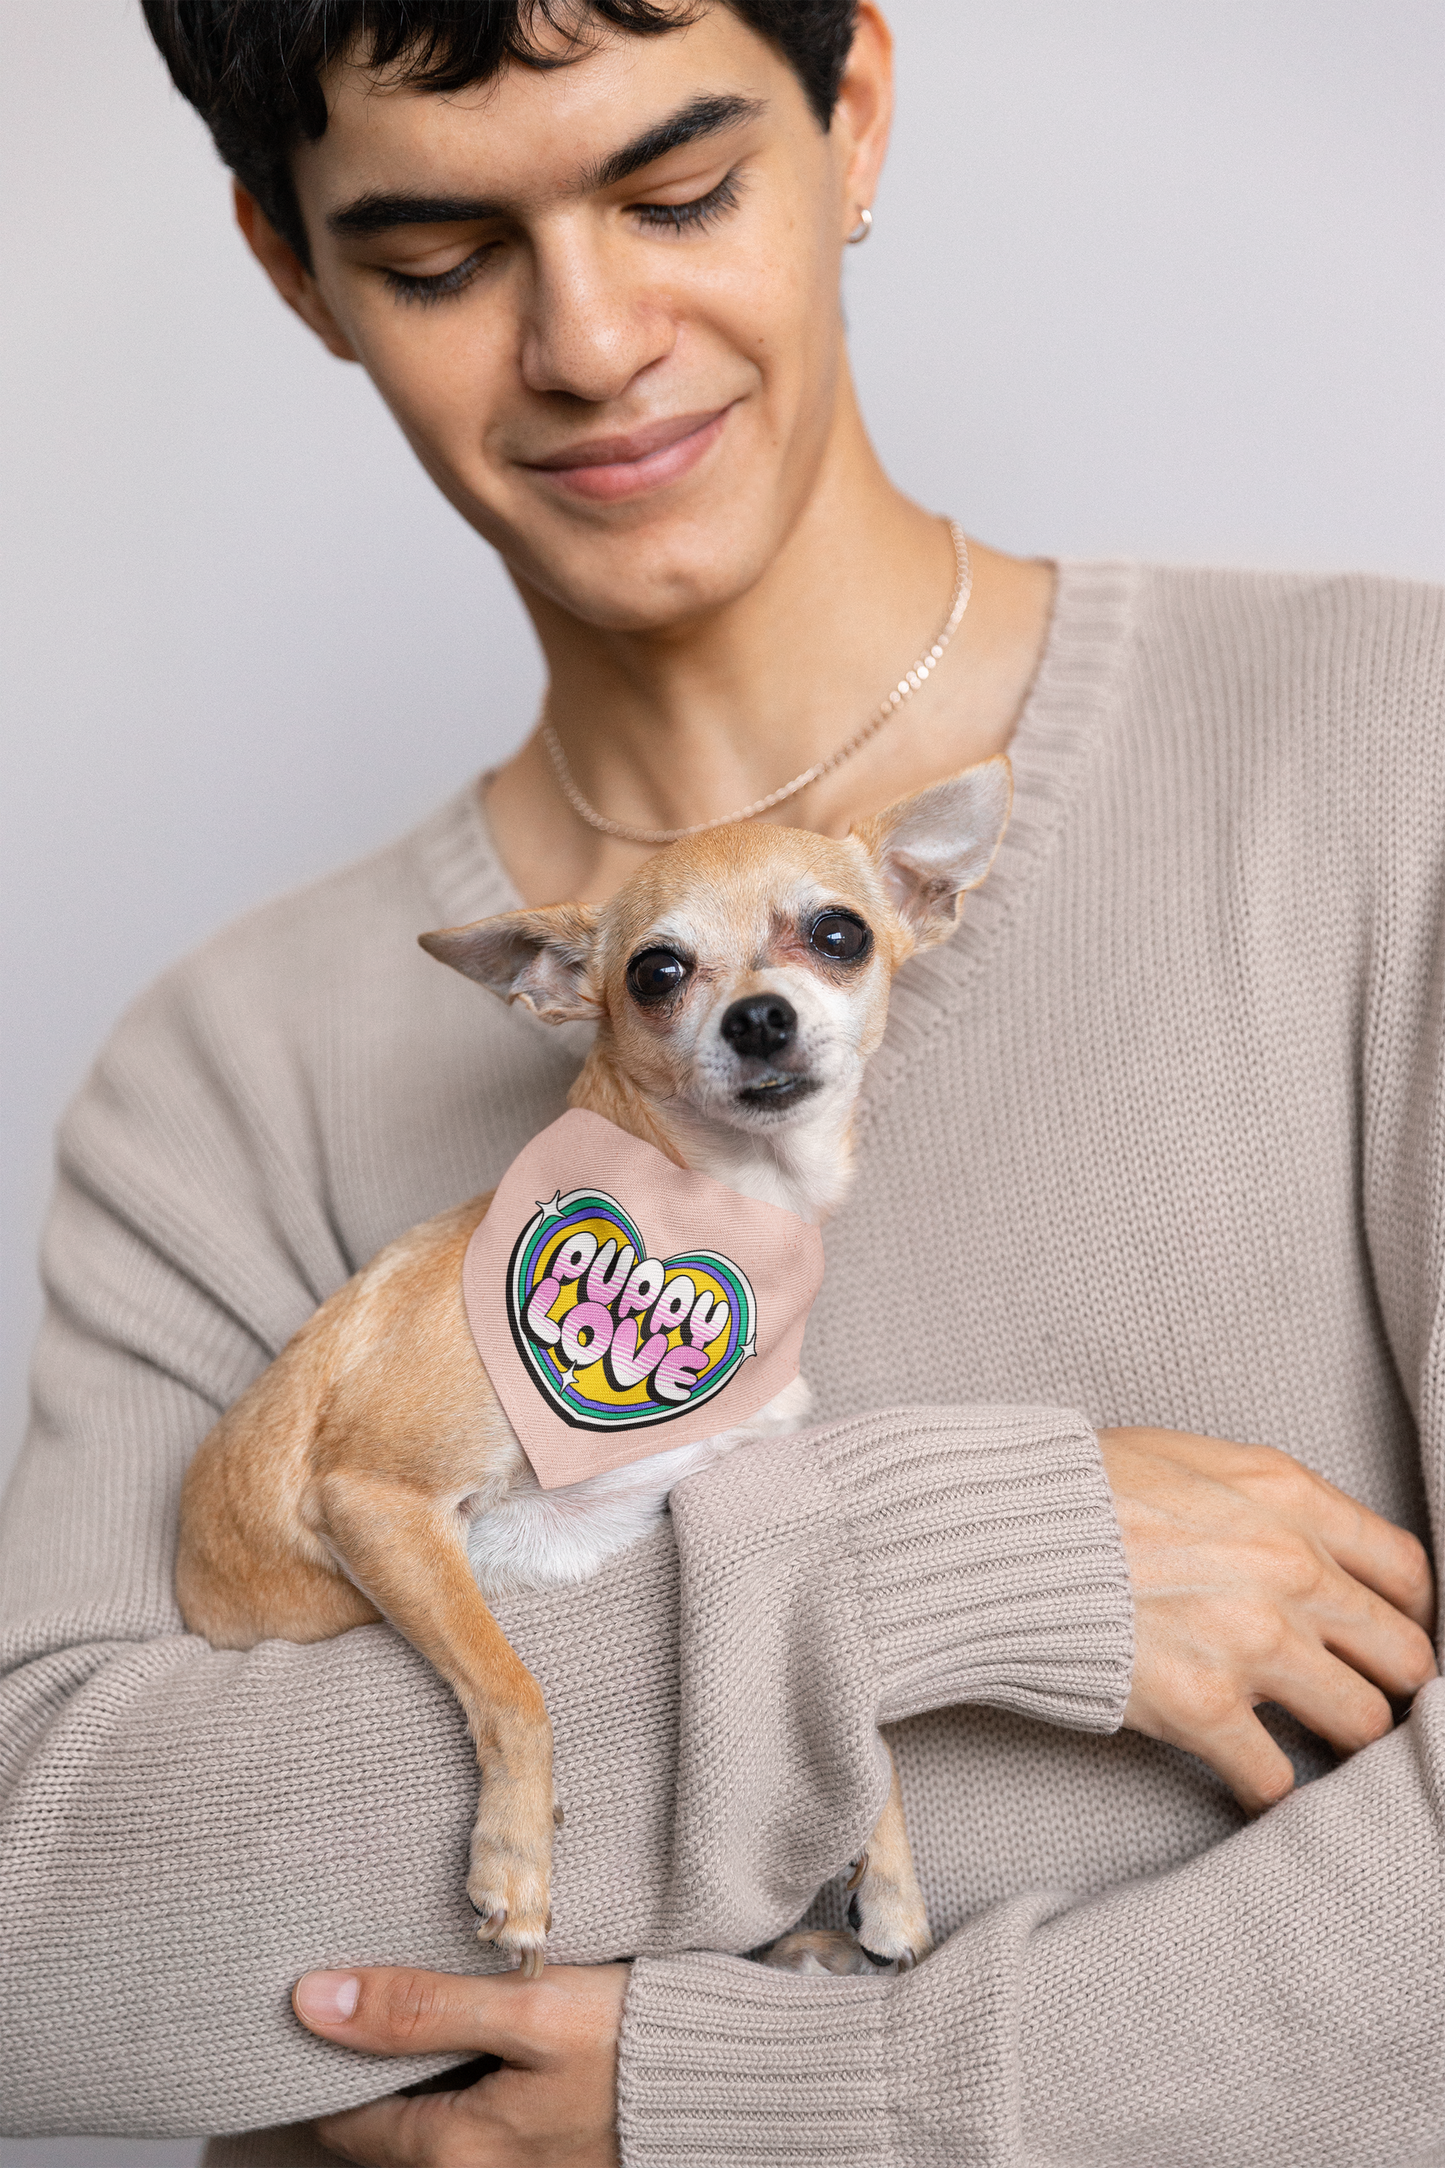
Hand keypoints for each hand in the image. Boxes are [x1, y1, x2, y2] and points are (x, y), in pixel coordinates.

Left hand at [293, 1962, 628, 2165]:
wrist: (730, 2083)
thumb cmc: (630, 2041)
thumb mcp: (525, 2006)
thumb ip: (418, 2007)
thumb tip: (312, 2000)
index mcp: (455, 2152)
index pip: (345, 2121)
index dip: (322, 2063)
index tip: (313, 2005)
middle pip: (385, 2131)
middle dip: (366, 2069)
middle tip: (358, 1995)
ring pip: (430, 2129)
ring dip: (415, 2075)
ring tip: (414, 2006)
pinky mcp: (547, 2158)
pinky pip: (476, 2126)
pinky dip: (460, 2083)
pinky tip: (477, 2032)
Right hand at [1102, 1427, 1436, 1811]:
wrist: (999, 1532)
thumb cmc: (1077, 1489)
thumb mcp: (1186, 1457)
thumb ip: (1260, 1499)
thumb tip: (1297, 1538)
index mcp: (1288, 1498)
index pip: (1404, 1571)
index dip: (1407, 1611)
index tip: (1387, 1633)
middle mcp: (1291, 1570)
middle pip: (1404, 1655)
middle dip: (1387, 1681)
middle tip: (1356, 1692)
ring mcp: (1253, 1643)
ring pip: (1362, 1723)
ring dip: (1338, 1737)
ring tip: (1311, 1740)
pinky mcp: (1204, 1708)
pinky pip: (1277, 1780)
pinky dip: (1267, 1790)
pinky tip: (1251, 1779)